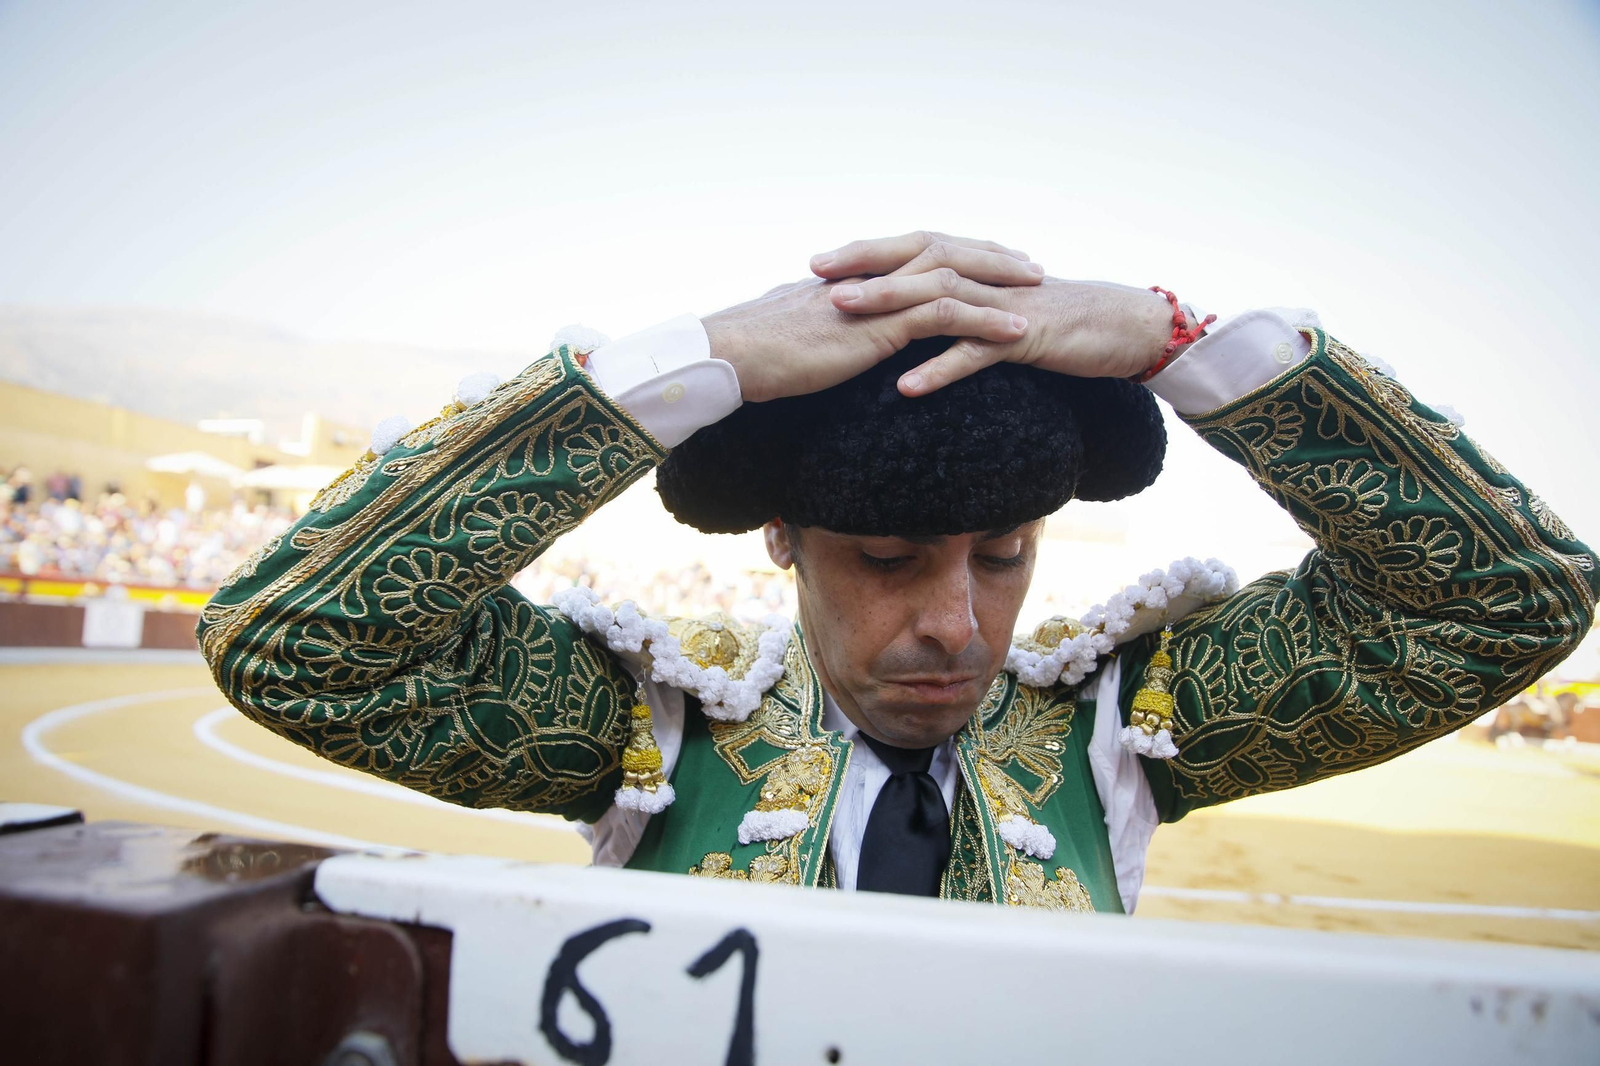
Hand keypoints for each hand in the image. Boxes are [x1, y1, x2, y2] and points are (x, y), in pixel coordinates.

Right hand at [704, 233, 1040, 402]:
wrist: (732, 354)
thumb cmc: (754, 353)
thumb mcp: (798, 333)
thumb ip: (824, 329)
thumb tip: (828, 337)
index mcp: (854, 277)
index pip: (913, 254)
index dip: (952, 254)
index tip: (985, 259)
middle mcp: (872, 277)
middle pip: (943, 252)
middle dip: (989, 257)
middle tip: (1027, 264)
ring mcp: (879, 298)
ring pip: (954, 279)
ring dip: (1000, 285)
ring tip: (1037, 293)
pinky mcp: (882, 325)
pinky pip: (946, 317)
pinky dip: (986, 322)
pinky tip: (1017, 334)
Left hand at [813, 235, 1176, 394]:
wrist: (1119, 328)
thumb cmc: (1053, 321)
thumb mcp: (996, 309)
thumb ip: (957, 306)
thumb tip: (912, 319)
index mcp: (972, 267)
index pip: (910, 249)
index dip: (864, 252)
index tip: (816, 261)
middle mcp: (982, 276)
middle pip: (915, 260)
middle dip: (863, 265)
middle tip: (816, 274)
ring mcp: (999, 304)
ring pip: (937, 298)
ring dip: (887, 305)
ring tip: (843, 316)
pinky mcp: (1022, 337)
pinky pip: (975, 354)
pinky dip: (939, 369)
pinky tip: (906, 387)